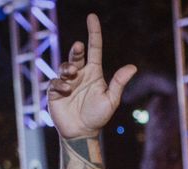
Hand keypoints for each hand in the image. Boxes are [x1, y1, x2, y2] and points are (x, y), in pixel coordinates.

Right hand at [48, 14, 137, 138]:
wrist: (82, 132)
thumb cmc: (98, 117)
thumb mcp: (111, 100)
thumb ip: (118, 83)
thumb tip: (133, 67)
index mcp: (94, 73)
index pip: (93, 49)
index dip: (93, 33)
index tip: (92, 17)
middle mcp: (79, 74)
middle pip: (76, 55)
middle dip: (75, 49)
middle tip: (78, 47)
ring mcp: (66, 82)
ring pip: (64, 66)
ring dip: (68, 68)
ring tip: (72, 76)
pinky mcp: (55, 92)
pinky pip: (55, 82)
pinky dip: (60, 84)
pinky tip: (66, 91)